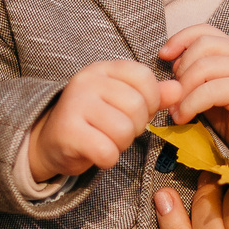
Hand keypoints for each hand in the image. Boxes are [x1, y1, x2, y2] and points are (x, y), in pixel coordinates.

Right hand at [29, 60, 162, 178]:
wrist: (49, 141)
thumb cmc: (92, 120)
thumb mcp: (121, 101)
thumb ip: (151, 95)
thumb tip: (179, 89)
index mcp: (103, 69)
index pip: (144, 76)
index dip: (151, 100)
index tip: (137, 112)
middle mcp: (87, 82)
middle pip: (137, 106)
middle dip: (136, 127)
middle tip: (118, 131)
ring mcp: (75, 105)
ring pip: (124, 130)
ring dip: (121, 144)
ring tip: (106, 140)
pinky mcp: (68, 133)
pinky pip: (107, 151)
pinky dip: (108, 159)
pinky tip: (96, 153)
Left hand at [158, 24, 228, 150]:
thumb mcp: (210, 91)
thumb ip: (196, 75)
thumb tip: (171, 65)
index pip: (206, 31)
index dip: (181, 38)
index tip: (163, 56)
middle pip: (203, 45)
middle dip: (181, 70)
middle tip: (174, 95)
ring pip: (203, 67)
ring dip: (183, 90)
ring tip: (176, 111)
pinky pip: (209, 90)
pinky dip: (190, 104)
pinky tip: (184, 117)